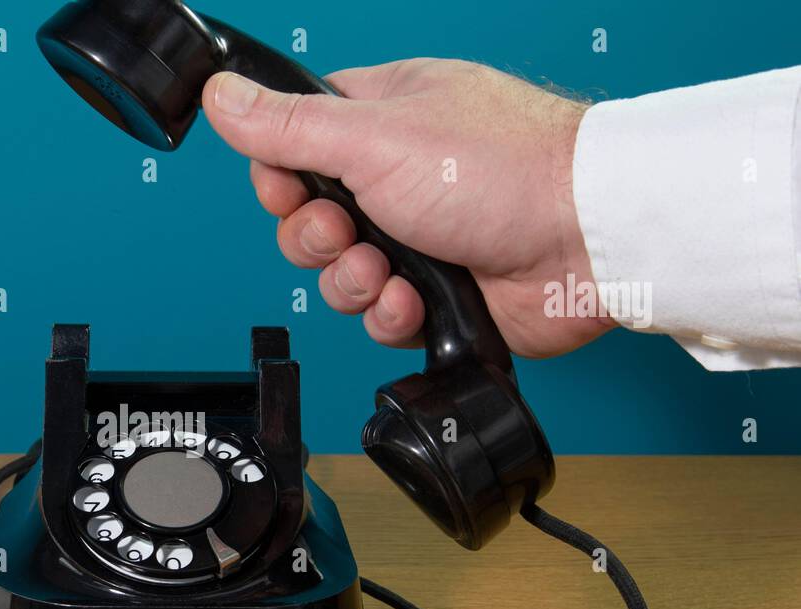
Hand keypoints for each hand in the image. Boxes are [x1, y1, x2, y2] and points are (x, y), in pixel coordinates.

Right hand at [201, 58, 611, 357]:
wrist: (584, 241)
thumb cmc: (502, 169)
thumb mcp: (372, 137)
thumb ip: (289, 126)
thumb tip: (222, 94)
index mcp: (381, 119)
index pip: (295, 147)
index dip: (281, 179)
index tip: (291, 188)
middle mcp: (397, 177)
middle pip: (308, 221)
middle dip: (318, 240)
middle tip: (349, 230)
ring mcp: (419, 237)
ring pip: (340, 276)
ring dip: (353, 282)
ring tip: (388, 270)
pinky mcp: (438, 294)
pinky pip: (380, 315)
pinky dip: (390, 315)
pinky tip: (414, 301)